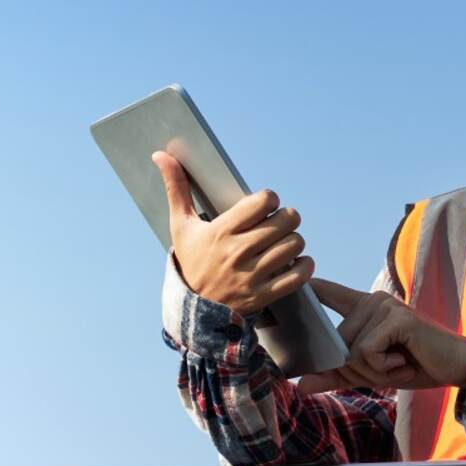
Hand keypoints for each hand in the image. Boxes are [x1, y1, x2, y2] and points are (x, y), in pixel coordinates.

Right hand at [151, 151, 312, 316]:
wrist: (192, 310)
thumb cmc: (191, 261)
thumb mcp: (180, 225)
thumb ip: (176, 188)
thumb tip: (161, 154)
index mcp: (221, 231)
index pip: (262, 202)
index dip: (270, 198)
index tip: (265, 205)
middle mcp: (238, 252)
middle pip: (286, 220)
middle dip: (287, 217)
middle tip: (280, 221)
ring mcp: (252, 275)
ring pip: (294, 245)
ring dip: (294, 240)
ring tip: (284, 241)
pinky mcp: (264, 295)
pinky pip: (298, 275)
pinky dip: (304, 266)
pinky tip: (296, 261)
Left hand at [297, 277, 465, 393]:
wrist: (455, 366)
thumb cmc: (413, 365)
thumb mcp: (369, 373)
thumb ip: (336, 376)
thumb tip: (301, 386)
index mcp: (364, 308)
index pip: (329, 292)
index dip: (309, 285)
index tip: (291, 274)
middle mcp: (373, 301)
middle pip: (338, 343)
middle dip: (361, 368)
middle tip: (391, 364)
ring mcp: (385, 306)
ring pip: (352, 351)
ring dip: (375, 370)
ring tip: (400, 361)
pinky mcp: (396, 318)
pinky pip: (367, 351)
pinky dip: (384, 366)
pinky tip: (405, 359)